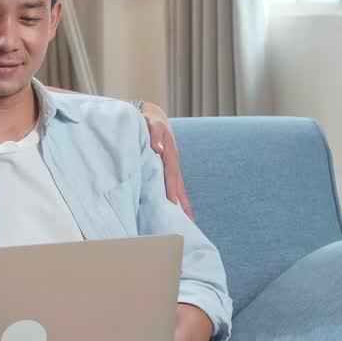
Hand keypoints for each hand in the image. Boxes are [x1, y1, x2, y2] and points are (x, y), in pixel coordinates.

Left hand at [139, 102, 192, 219]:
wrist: (152, 117)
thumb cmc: (152, 121)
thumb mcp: (153, 124)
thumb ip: (155, 136)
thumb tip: (158, 149)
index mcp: (170, 154)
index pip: (171, 174)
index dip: (172, 188)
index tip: (172, 202)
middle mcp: (173, 164)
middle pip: (180, 187)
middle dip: (184, 205)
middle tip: (189, 223)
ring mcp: (170, 168)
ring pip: (178, 190)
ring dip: (182, 206)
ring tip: (187, 223)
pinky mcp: (166, 170)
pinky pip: (172, 187)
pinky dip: (176, 199)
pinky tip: (174, 211)